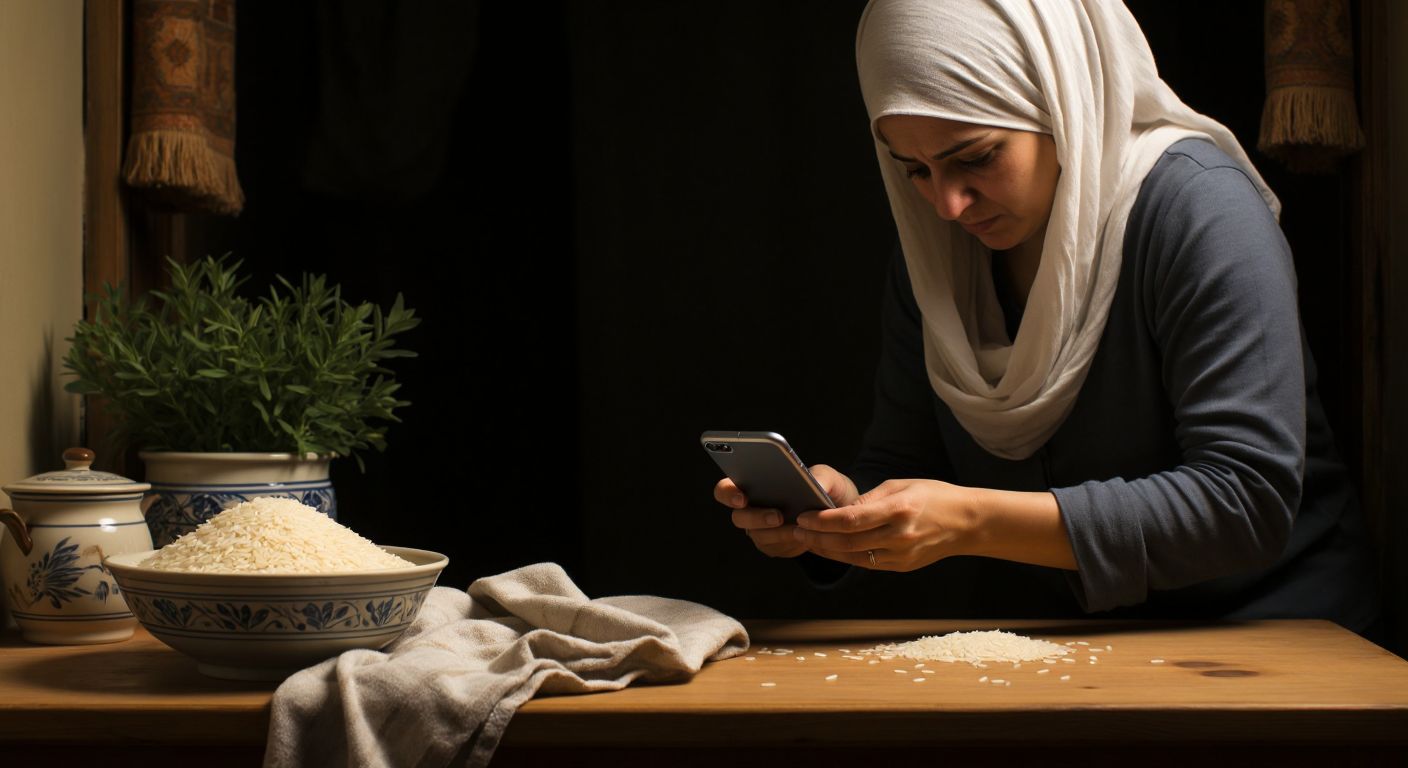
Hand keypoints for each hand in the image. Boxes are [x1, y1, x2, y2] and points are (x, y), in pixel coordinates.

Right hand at [714, 464, 860, 558]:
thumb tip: (814, 484)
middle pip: (738, 517)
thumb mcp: (826, 476)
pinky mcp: (772, 545)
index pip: (726, 489)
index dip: (728, 493)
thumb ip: (819, 476)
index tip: (742, 497)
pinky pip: (774, 547)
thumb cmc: (824, 487)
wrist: (838, 514)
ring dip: (777, 532)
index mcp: (751, 483)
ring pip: (757, 535)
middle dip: (756, 517)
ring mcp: (758, 529)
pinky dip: (788, 542)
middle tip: (777, 516)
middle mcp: (749, 508)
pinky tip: (803, 536)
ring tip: (798, 527)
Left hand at [791, 478, 977, 570]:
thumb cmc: (934, 496)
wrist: (967, 523)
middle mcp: (898, 536)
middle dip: (817, 536)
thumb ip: (869, 499)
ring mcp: (901, 554)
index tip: (804, 516)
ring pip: (853, 556)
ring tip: (807, 540)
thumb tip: (839, 510)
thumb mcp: (901, 485)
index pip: (850, 519)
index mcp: (898, 510)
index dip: (823, 520)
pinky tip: (830, 548)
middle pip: (847, 541)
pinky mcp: (901, 566)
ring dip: (826, 549)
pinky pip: (867, 563)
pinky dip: (845, 556)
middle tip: (796, 529)